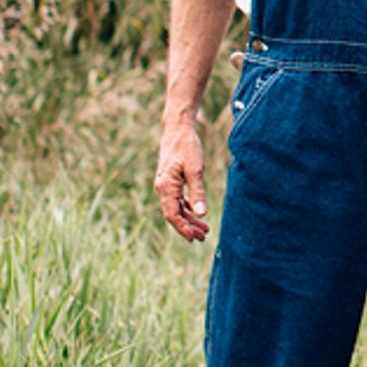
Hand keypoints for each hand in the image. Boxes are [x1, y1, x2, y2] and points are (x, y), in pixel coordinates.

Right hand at [155, 117, 209, 241]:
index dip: (182, 228)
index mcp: (166, 186)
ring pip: (176, 208)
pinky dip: (187, 208)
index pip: (172, 214)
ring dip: (189, 219)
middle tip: (203, 237)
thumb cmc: (186, 146)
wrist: (177, 129)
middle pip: (174, 214)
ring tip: (204, 229)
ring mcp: (166, 184)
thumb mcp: (196, 169)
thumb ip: (198, 192)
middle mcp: (163, 187)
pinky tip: (197, 213)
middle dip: (188, 227)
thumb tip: (202, 214)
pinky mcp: (171, 180)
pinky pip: (177, 199)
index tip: (193, 238)